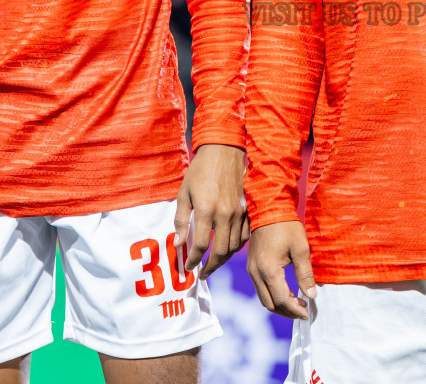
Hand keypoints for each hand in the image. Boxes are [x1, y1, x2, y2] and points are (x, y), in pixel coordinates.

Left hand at [174, 144, 248, 278]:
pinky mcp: (246, 210)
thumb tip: (178, 243)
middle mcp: (225, 214)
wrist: (224, 151)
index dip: (192, 260)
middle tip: (202, 273)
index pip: (200, 246)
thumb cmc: (200, 171)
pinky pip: (244, 237)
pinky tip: (227, 249)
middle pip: (220, 252)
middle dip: (209, 267)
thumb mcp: (184, 193)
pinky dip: (236, 247)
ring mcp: (239, 213)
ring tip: (213, 264)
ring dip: (223, 260)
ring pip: (233, 247)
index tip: (187, 267)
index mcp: (206, 210)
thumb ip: (181, 220)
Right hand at [246, 220, 315, 319]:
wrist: (268, 208)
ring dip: (280, 305)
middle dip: (287, 311)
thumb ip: (305, 274)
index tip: (308, 312)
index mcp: (268, 270)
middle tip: (303, 310)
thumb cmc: (287, 227)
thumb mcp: (301, 249)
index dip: (295, 310)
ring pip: (264, 298)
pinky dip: (273, 295)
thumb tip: (311, 295)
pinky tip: (287, 292)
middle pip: (270, 304)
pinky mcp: (251, 267)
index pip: (281, 300)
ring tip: (297, 303)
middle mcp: (256, 273)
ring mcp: (251, 271)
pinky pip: (261, 289)